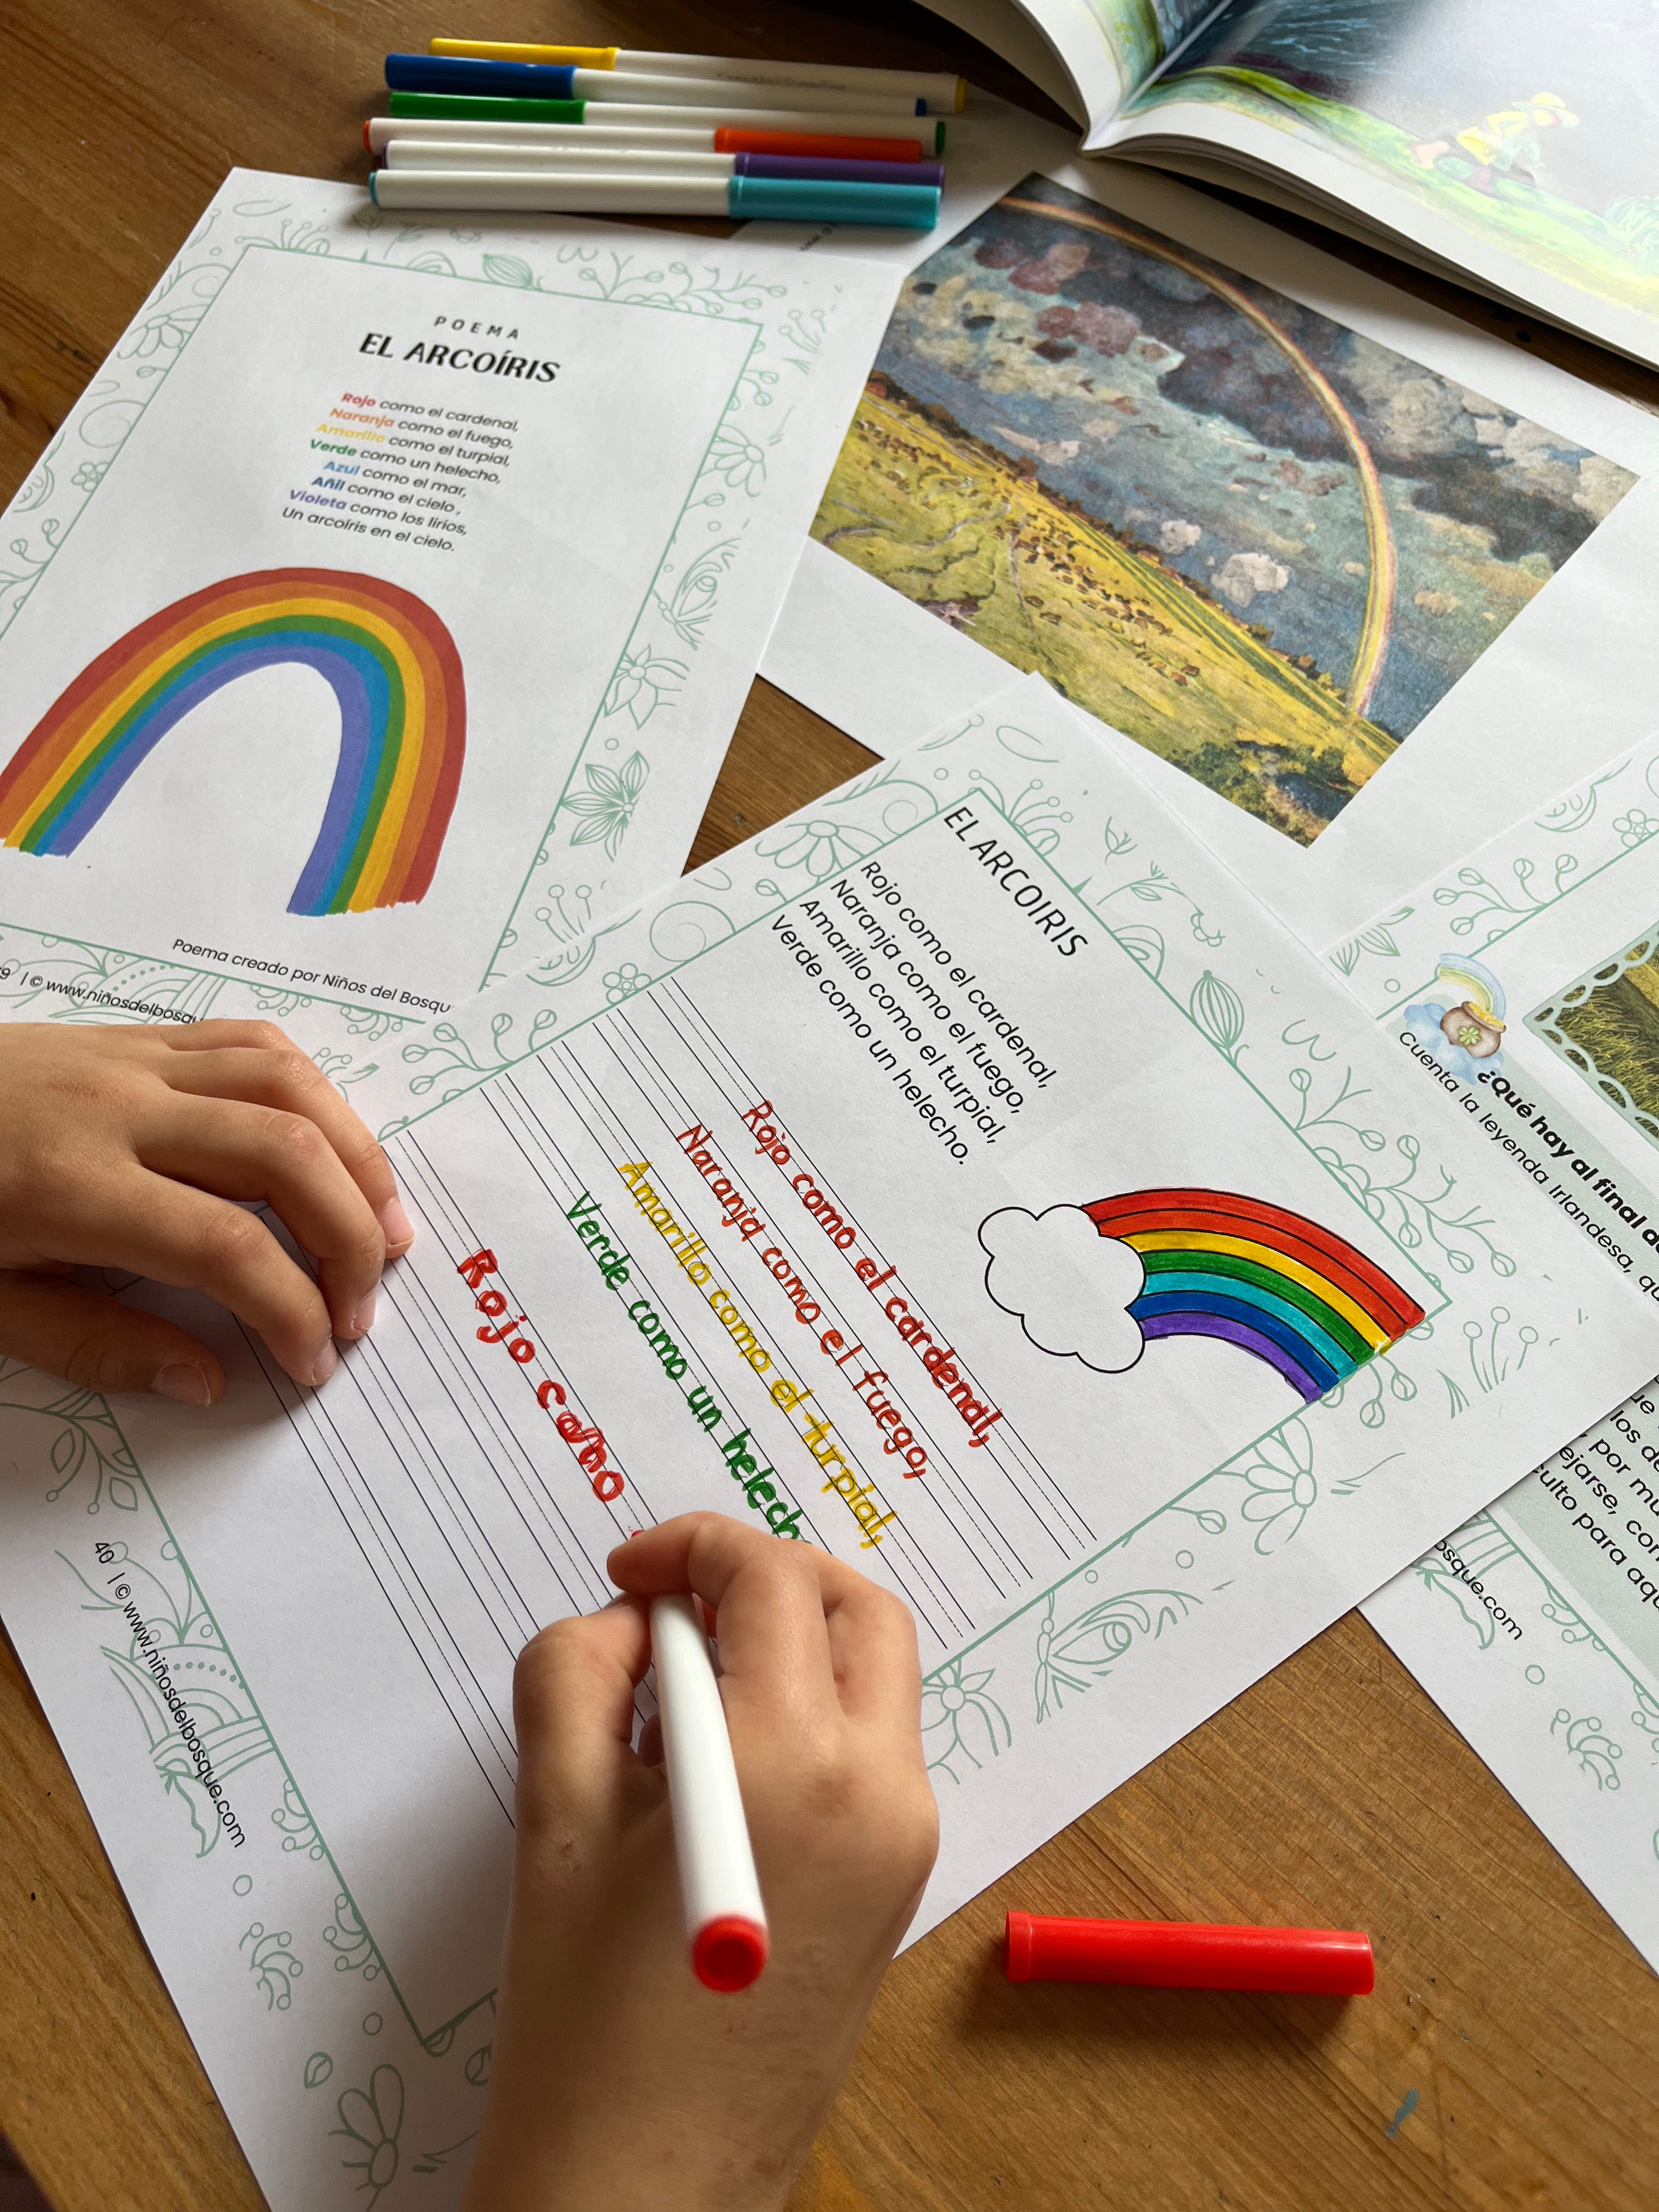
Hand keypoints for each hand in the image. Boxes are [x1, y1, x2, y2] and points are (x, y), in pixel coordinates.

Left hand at [0, 1020, 412, 1401]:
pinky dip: (314, 1093)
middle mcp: (117, 1110)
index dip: (290, 1311)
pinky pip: (252, 1043)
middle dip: (349, 1237)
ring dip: (358, 1158)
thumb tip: (209, 1380)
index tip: (311, 1362)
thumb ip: (97, 1346)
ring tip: (387, 1227)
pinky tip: (333, 1146)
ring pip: (288, 1084)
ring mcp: (134, 1060)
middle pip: (283, 1153)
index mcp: (69, 1188)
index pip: (224, 1246)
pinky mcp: (140, 1036)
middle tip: (362, 1307)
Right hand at [466, 1513, 938, 2211]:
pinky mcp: (904, 1878)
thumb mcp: (554, 1808)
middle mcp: (875, 1785)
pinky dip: (809, 1711)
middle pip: (854, 1606)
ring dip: (791, 1643)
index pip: (771, 1578)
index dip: (694, 1546)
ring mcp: (904, 1835)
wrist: (646, 2178)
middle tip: (676, 1607)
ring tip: (686, 1694)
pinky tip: (721, 1762)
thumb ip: (580, 1668)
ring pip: (873, 1671)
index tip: (630, 1573)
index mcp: (789, 1758)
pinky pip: (871, 1745)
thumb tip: (638, 1620)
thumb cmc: (584, 2010)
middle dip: (765, 1577)